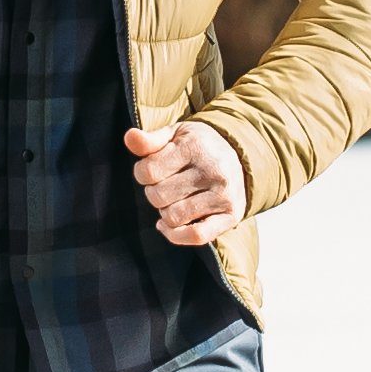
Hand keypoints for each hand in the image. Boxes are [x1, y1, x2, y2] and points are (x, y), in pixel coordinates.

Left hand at [125, 120, 248, 248]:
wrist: (241, 158)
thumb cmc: (198, 147)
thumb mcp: (174, 136)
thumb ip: (149, 140)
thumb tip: (130, 136)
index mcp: (195, 147)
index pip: (148, 171)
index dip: (142, 174)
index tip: (152, 171)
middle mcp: (213, 170)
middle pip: (159, 196)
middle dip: (154, 193)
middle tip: (165, 185)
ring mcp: (224, 195)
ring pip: (174, 217)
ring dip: (165, 213)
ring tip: (174, 200)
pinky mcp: (231, 216)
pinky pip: (196, 235)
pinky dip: (176, 235)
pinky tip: (168, 226)